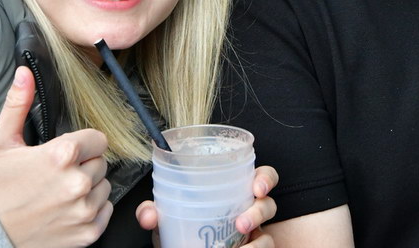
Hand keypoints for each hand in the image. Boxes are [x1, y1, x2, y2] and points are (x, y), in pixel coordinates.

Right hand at [0, 66, 112, 247]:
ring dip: (89, 187)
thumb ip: (18, 103)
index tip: (68, 151)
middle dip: (84, 164)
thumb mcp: (1, 141)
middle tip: (58, 173)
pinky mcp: (88, 233)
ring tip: (60, 191)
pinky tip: (67, 208)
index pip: (99, 138)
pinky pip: (105, 210)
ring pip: (104, 185)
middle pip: (101, 161)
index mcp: (62, 155)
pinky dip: (91, 209)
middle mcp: (77, 183)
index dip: (84, 143)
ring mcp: (83, 210)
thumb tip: (25, 72)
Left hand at [136, 165, 278, 247]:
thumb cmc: (183, 234)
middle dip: (261, 211)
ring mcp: (253, 237)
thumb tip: (148, 214)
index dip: (266, 178)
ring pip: (268, 237)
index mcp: (234, 193)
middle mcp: (248, 213)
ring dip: (256, 244)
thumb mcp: (169, 221)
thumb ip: (156, 213)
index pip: (261, 177)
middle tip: (241, 223)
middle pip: (269, 204)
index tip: (258, 187)